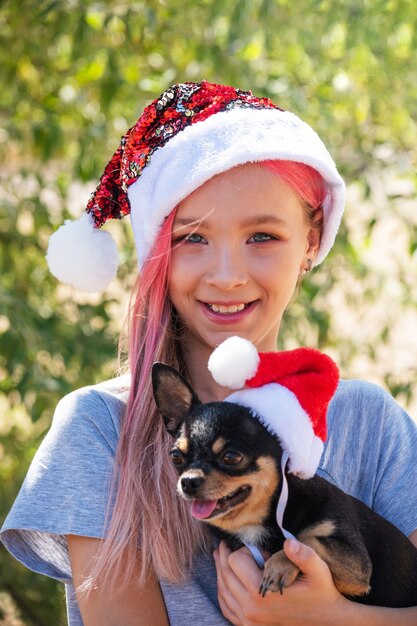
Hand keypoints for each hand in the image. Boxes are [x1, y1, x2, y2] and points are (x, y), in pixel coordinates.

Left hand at [213, 538, 348, 625]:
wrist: (327, 621)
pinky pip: (226, 606)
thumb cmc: (321, 593)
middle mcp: (250, 609)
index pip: (234, 561)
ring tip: (221, 556)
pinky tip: (225, 580)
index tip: (260, 551)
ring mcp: (247, 621)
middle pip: (224, 574)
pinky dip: (223, 591)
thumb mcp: (318, 570)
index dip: (244, 550)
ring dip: (221, 572)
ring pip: (222, 590)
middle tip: (226, 544)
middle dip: (224, 557)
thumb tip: (289, 542)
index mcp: (261, 594)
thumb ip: (304, 555)